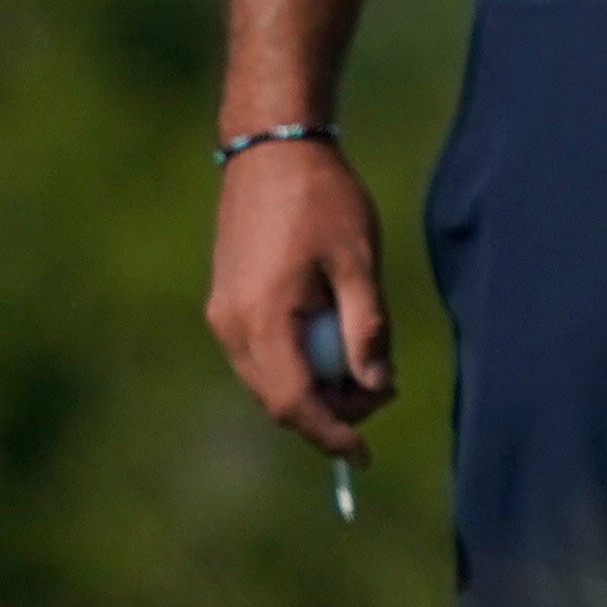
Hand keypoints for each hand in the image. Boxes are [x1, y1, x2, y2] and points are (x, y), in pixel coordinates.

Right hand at [206, 140, 394, 460]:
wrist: (273, 151)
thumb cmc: (325, 201)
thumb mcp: (359, 265)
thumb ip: (367, 330)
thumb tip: (376, 387)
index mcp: (261, 320)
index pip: (295, 403)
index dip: (332, 435)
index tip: (365, 455)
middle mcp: (230, 327)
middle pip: (278, 400)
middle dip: (330, 413)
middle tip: (384, 393)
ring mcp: (222, 316)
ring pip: (268, 380)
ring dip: (314, 389)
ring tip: (367, 369)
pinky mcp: (227, 303)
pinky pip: (261, 355)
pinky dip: (297, 363)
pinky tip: (335, 345)